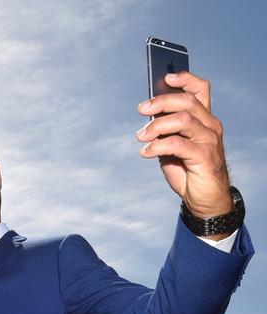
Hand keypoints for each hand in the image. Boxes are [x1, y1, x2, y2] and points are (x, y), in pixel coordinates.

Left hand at [137, 71, 231, 220]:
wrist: (203, 199)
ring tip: (141, 136)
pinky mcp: (203, 156)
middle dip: (161, 101)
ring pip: (182, 119)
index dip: (185, 79)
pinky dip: (157, 146)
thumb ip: (165, 133)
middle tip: (142, 109)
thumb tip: (148, 120)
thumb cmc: (188, 171)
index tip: (166, 77)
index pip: (201, 90)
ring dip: (156, 125)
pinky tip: (144, 152)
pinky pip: (177, 143)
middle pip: (187, 101)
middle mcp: (210, 126)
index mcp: (204, 120)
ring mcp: (208, 140)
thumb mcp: (172, 148)